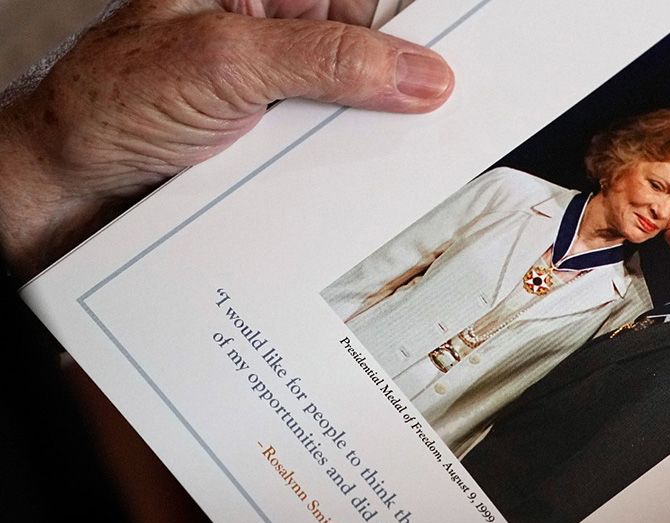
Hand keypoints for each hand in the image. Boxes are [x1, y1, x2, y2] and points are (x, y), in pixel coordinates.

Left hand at [0, 0, 453, 277]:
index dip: (406, 26)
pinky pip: (329, 154)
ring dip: (365, 140)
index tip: (452, 60)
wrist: (60, 193)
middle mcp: (262, 32)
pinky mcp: (269, 144)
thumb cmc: (105, 105)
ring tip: (356, 157)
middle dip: (391, 89)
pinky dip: (344, 176)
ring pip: (351, 108)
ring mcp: (267, 91)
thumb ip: (327, 60)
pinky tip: (341, 188)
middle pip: (362, 50)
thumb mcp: (225, 63)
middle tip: (422, 119)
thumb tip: (419, 73)